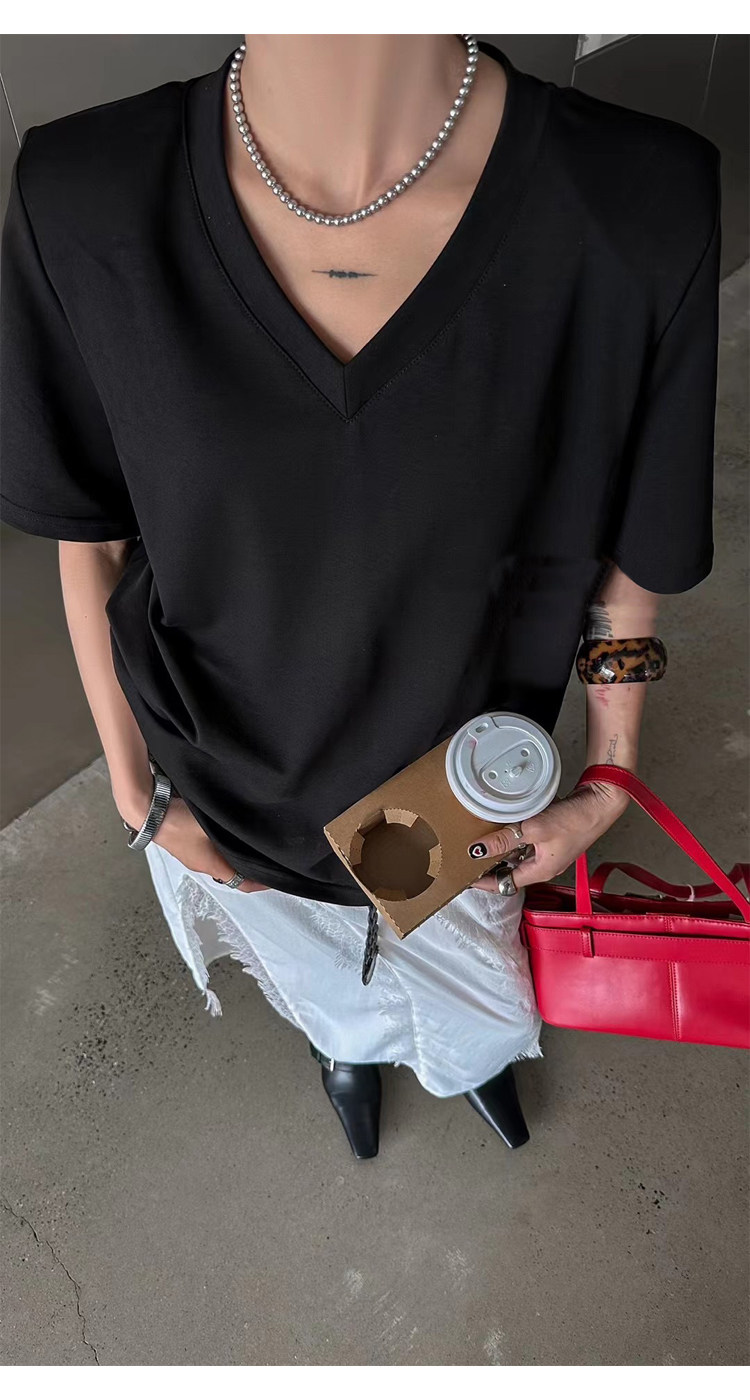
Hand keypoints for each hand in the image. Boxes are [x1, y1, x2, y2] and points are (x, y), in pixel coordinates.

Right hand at [120, 790, 268, 893]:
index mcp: (211, 866)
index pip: (241, 883)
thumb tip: (255, 830)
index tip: (275, 878)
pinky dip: (221, 847)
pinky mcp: (185, 844)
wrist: (148, 812)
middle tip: (265, 857)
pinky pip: (208, 850)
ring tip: (248, 843)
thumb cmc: (178, 820)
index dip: (260, 883)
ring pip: (219, 860)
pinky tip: (225, 832)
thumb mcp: (212, 824)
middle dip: (249, 868)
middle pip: (231, 873)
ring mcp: (192, 856)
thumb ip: (234, 829)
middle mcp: (201, 865)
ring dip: (234, 856)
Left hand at [469, 778, 629, 892]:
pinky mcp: (552, 838)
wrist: (600, 803)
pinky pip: (527, 843)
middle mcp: (544, 865)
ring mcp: (549, 852)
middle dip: (490, 865)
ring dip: (501, 850)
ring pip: (518, 856)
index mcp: (540, 871)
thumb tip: (478, 850)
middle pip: (510, 871)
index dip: (484, 882)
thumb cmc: (574, 820)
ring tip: (481, 841)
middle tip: (469, 857)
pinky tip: (504, 826)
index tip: (465, 878)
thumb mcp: (535, 829)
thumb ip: (505, 839)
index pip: (505, 883)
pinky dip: (513, 838)